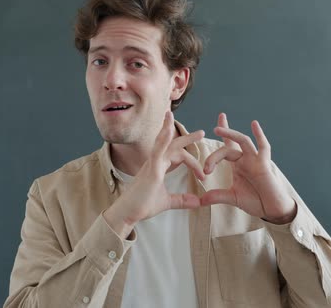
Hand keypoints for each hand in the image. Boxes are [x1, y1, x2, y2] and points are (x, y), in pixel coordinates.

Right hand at [104, 111, 205, 237]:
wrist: (127, 213)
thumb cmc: (142, 205)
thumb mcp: (167, 202)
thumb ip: (182, 200)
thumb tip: (197, 202)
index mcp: (158, 166)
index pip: (178, 156)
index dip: (193, 163)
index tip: (203, 176)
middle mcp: (155, 162)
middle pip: (173, 144)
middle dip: (187, 138)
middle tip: (202, 132)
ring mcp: (152, 164)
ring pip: (164, 142)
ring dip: (170, 129)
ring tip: (175, 116)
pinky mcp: (150, 170)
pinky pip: (157, 151)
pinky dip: (163, 139)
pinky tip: (169, 130)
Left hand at [200, 113, 296, 223]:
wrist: (271, 209)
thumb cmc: (255, 201)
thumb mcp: (232, 197)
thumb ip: (217, 196)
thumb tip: (201, 201)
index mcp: (237, 165)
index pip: (225, 148)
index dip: (217, 141)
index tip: (205, 155)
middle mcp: (245, 159)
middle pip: (228, 147)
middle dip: (218, 147)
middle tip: (209, 155)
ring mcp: (255, 160)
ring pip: (243, 141)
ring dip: (231, 134)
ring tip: (217, 129)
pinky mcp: (264, 164)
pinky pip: (263, 148)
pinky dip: (260, 136)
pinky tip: (254, 123)